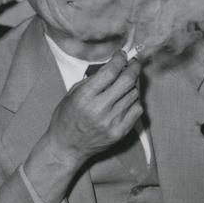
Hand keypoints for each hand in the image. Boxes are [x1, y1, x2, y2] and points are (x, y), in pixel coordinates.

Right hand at [46, 51, 142, 165]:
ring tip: (128, 81)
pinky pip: (137, 109)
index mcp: (85, 97)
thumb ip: (92, 80)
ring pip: (135, 94)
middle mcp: (100, 109)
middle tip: (134, 63)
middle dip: (134, 67)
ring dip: (134, 84)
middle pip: (127, 80)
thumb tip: (113, 66)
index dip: (120, 59)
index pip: (111, 71)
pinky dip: (135, 100)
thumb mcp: (71, 95)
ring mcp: (112, 121)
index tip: (122, 55)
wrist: (66, 147)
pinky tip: (127, 98)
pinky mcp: (120, 132)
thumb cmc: (66, 119)